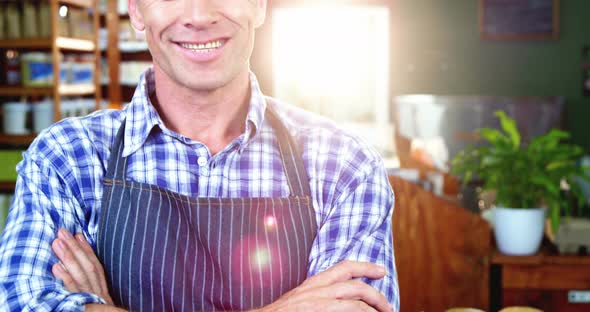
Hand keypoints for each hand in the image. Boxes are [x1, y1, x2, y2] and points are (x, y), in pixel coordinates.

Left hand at [51, 228, 113, 305]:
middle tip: (62, 232)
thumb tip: (89, 273)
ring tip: (57, 243)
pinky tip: (56, 268)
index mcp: (104, 292)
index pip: (96, 267)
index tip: (78, 235)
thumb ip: (98, 289)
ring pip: (81, 275)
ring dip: (69, 257)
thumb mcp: (104, 303)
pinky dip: (66, 279)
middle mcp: (100, 294)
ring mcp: (92, 300)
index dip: (87, 250)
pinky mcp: (84, 308)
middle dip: (75, 248)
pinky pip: (74, 292)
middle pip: (88, 267)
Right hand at [257, 260, 392, 311]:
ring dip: (373, 309)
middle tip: (388, 307)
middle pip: (356, 285)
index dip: (366, 266)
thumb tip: (340, 298)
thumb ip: (319, 294)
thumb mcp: (301, 298)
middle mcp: (317, 290)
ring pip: (355, 302)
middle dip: (377, 295)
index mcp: (314, 283)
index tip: (381, 271)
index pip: (344, 267)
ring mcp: (318, 304)